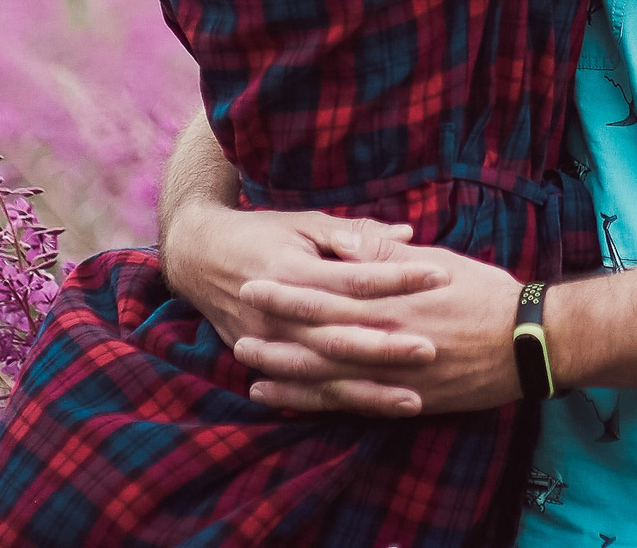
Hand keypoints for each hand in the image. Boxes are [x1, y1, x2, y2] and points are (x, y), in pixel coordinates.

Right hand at [160, 204, 449, 407]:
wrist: (197, 254)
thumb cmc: (260, 231)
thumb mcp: (304, 223)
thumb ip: (354, 233)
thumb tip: (407, 236)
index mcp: (293, 267)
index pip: (355, 276)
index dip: (398, 278)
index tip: (439, 277)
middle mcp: (278, 308)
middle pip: (340, 332)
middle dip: (387, 344)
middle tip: (433, 348)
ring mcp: (267, 339)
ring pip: (324, 371)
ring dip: (368, 387)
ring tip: (414, 400)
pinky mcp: (262, 358)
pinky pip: (303, 389)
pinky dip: (336, 402)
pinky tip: (370, 413)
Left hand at [230, 243, 525, 416]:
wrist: (529, 340)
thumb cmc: (485, 292)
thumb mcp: (434, 261)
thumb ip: (383, 257)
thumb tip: (343, 245)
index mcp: (388, 302)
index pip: (324, 296)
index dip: (285, 293)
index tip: (253, 284)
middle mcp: (385, 342)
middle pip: (316, 343)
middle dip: (276, 338)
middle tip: (237, 334)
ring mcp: (394, 377)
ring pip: (329, 381)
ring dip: (289, 378)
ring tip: (254, 374)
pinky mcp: (407, 402)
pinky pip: (355, 406)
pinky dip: (322, 406)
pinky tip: (298, 405)